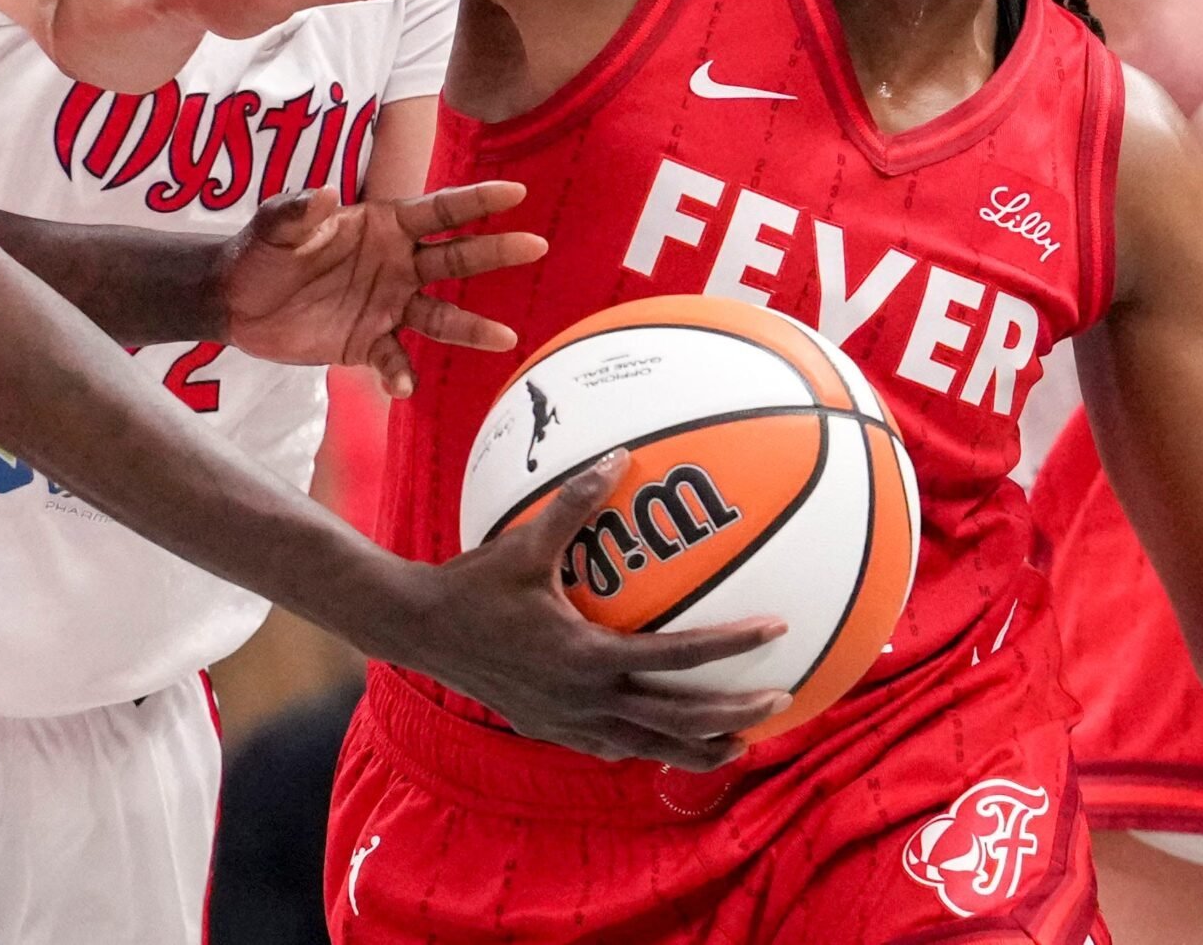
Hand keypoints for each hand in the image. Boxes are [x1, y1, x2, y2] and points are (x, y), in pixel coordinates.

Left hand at [219, 181, 529, 395]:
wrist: (235, 302)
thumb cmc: (260, 251)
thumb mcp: (274, 226)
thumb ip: (299, 211)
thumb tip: (324, 194)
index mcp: (382, 225)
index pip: (437, 210)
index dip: (475, 201)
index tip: (515, 193)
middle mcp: (396, 263)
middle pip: (454, 257)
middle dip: (494, 251)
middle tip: (534, 246)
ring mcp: (387, 304)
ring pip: (439, 314)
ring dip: (470, 326)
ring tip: (504, 338)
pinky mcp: (368, 342)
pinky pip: (395, 359)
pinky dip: (400, 373)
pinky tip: (403, 386)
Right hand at [393, 451, 790, 766]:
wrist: (421, 631)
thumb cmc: (475, 584)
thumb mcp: (526, 542)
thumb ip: (576, 502)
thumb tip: (618, 455)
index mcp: (590, 656)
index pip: (678, 658)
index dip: (732, 646)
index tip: (775, 630)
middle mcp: (587, 699)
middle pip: (678, 721)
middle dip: (734, 715)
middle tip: (781, 701)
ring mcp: (570, 722)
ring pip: (650, 747)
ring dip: (699, 747)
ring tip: (739, 744)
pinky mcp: (552, 729)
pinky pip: (613, 746)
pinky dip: (648, 746)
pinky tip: (662, 740)